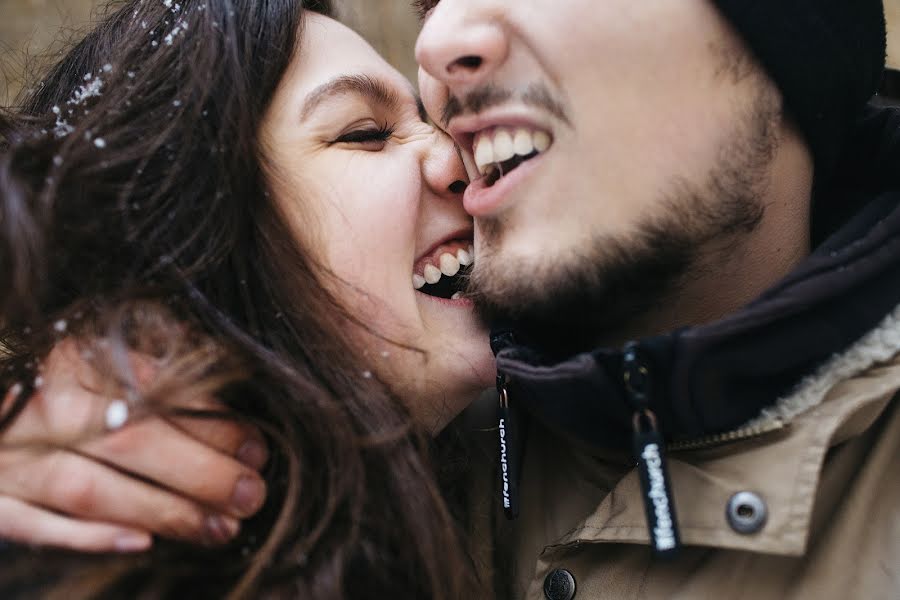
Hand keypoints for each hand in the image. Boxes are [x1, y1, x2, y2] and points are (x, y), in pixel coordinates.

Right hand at [0, 339, 268, 551]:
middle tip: (250, 495)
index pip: (157, 395)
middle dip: (202, 474)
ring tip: (220, 527)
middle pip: (133, 442)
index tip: (255, 449)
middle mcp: (46, 407)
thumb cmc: (53, 379)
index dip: (214, 426)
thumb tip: (224, 399)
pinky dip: (87, 537)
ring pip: (95, 491)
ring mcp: (12, 456)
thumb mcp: (98, 354)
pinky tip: (141, 542)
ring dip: (166, 512)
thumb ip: (152, 368)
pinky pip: (35, 526)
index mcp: (78, 361)